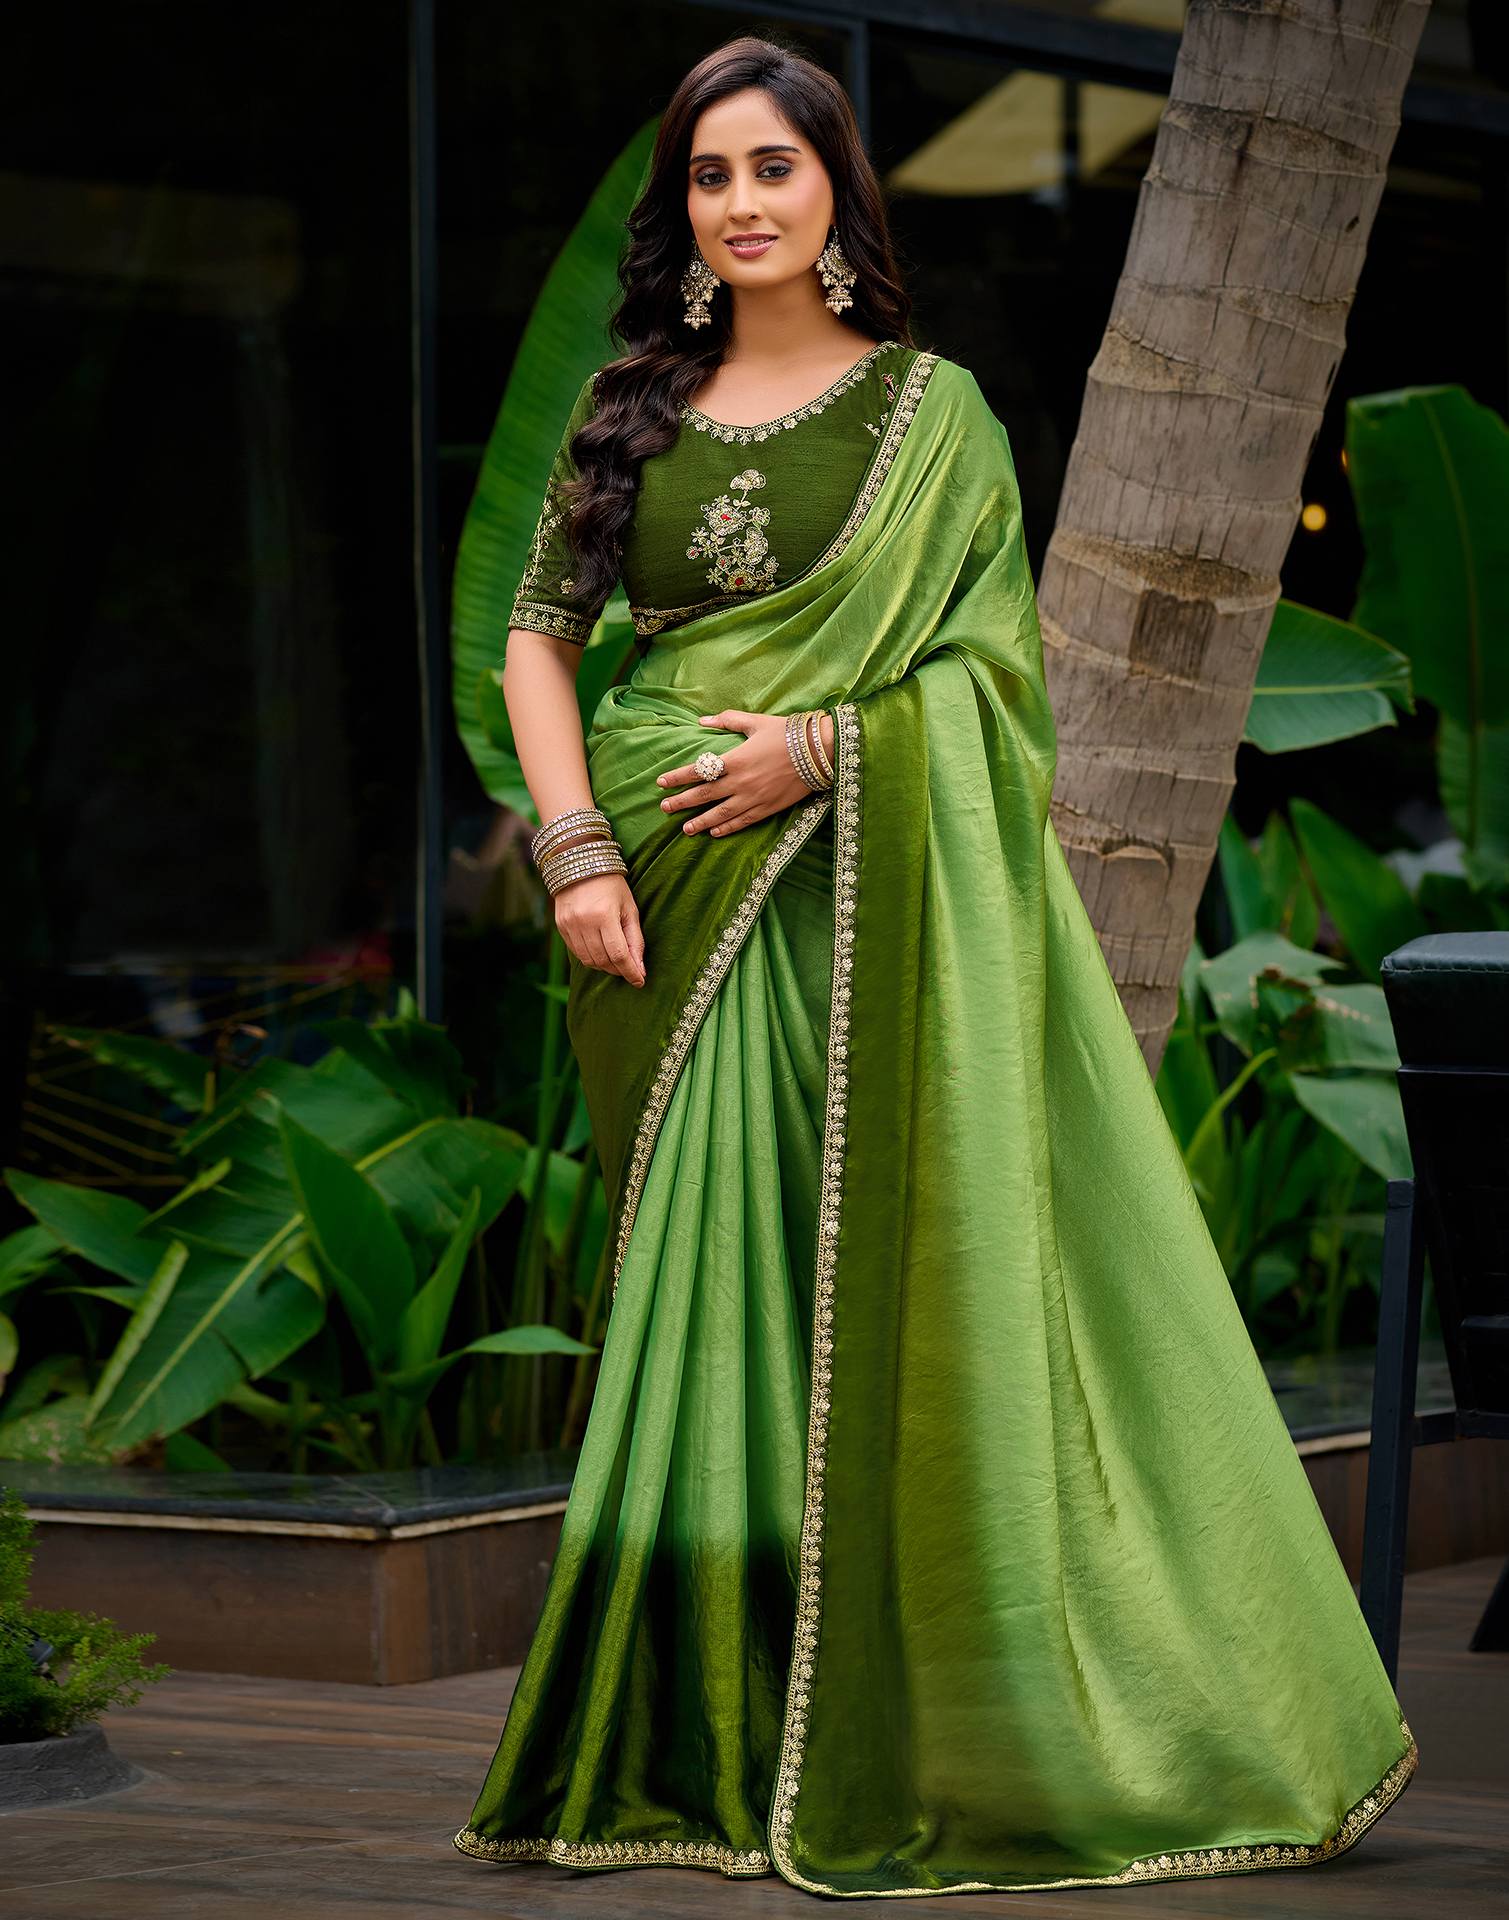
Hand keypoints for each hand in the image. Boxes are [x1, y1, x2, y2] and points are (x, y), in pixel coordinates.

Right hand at [553, 870, 645, 986]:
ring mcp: (569, 925)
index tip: (640, 982)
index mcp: (604, 915)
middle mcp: (583, 922)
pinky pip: (576, 952)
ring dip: (604, 966)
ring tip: (615, 961)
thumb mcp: (629, 908)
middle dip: (618, 970)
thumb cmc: (612, 885)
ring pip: (588, 960)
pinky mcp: (560, 926)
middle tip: (629, 969)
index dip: (630, 972)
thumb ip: (635, 939)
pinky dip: (590, 958)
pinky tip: (600, 952)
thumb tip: (640, 969)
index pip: (619, 954)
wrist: (580, 862)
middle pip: (603, 960)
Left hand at [655, 708, 830, 837]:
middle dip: (682, 802)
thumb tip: (702, 720)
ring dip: (700, 822)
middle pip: (704, 795)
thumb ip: (727, 720)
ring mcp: (753, 798)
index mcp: (734, 759)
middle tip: (664, 808)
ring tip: (685, 829)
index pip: (698, 771)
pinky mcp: (767, 808)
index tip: (661, 782)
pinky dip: (727, 828)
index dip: (677, 778)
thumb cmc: (786, 732)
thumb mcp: (754, 722)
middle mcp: (740, 782)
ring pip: (720, 814)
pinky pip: (742, 821)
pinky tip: (714, 832)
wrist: (818, 751)